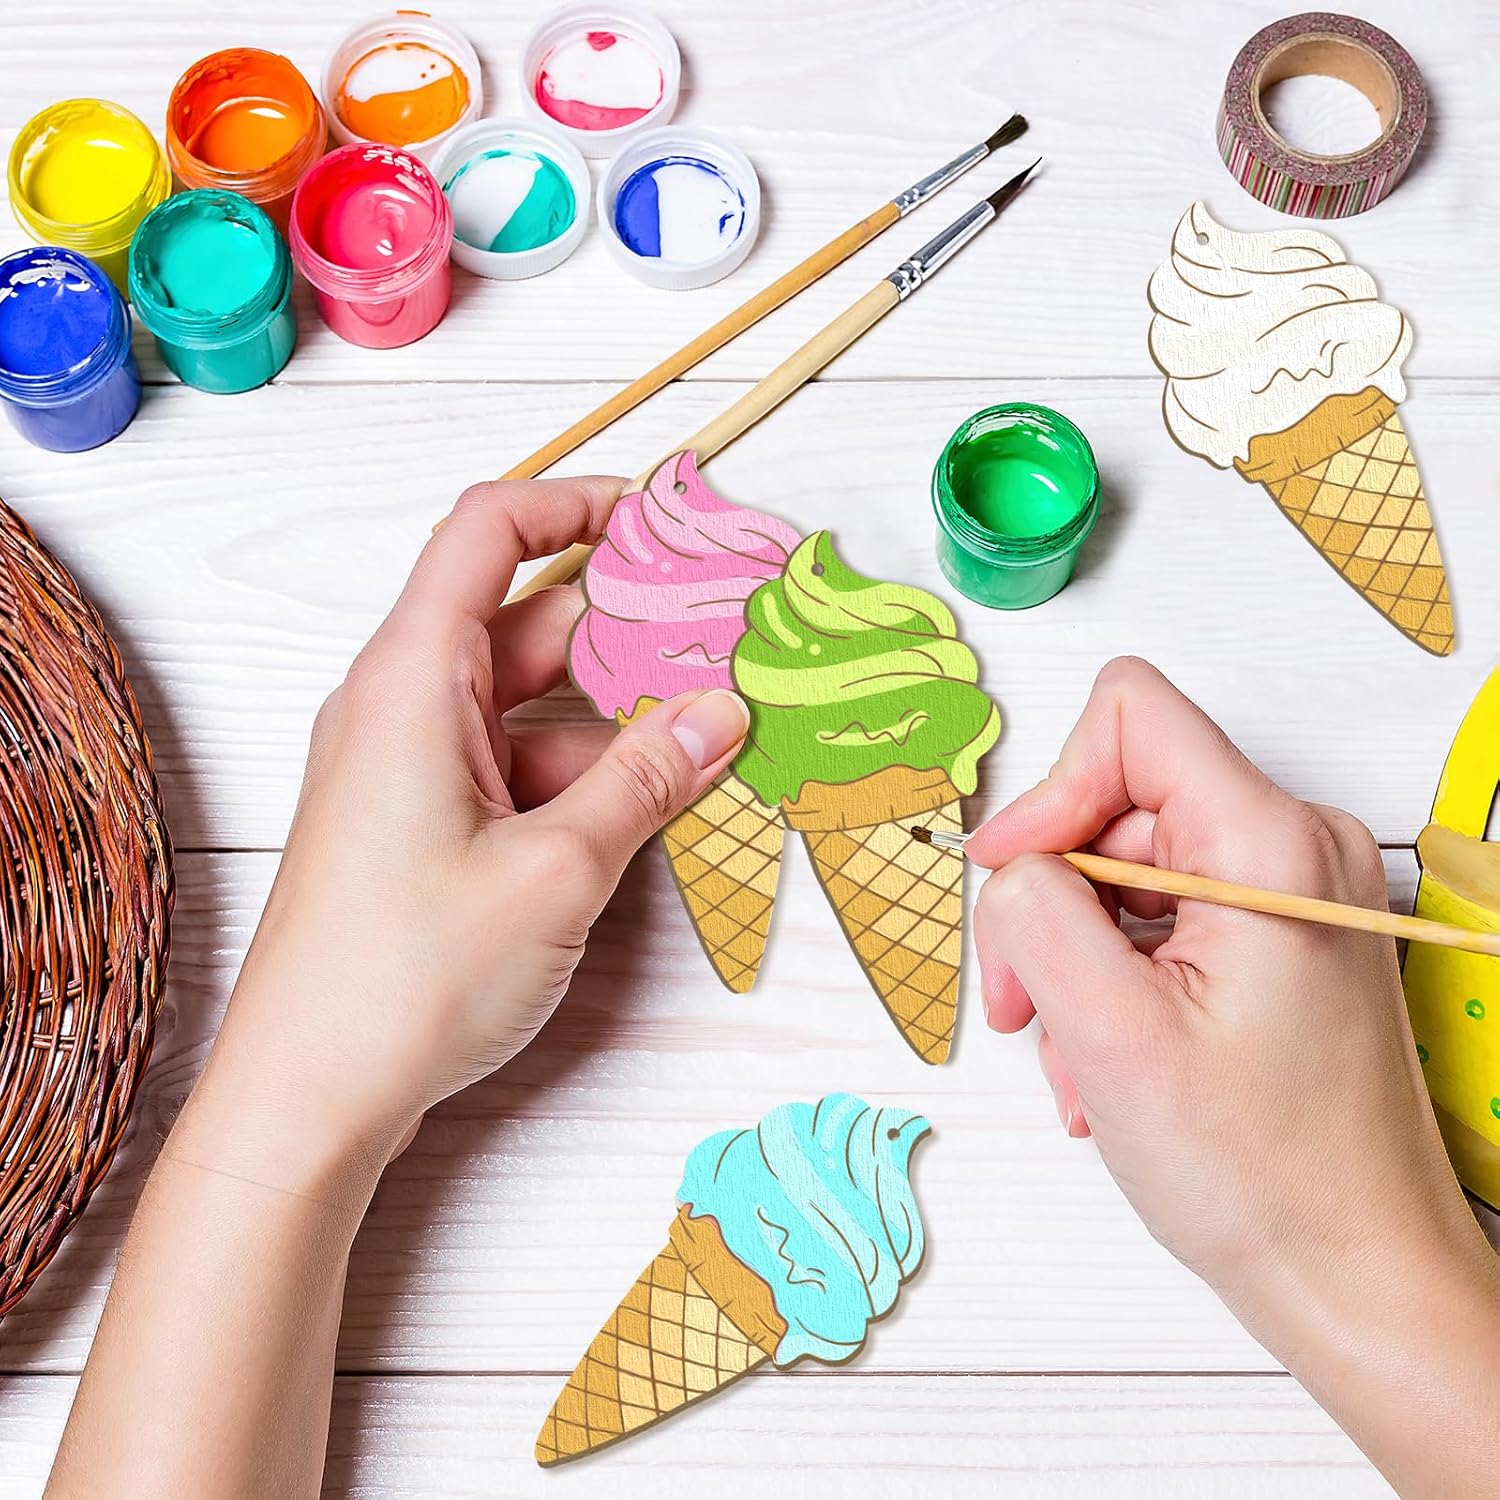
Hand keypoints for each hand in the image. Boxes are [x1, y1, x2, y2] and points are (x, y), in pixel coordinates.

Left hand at [183, 477, 750, 1191]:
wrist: (307, 1097)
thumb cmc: (404, 977)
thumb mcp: (557, 869)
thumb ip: (648, 779)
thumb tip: (724, 713)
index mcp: (414, 680)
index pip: (489, 532)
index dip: (578, 505)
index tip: (664, 524)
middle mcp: (405, 706)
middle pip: (527, 620)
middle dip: (628, 626)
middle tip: (725, 641)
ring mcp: (412, 768)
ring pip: (531, 701)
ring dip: (616, 712)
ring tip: (710, 731)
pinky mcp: (426, 824)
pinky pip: (516, 763)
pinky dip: (584, 770)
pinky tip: (651, 801)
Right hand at [968, 657, 1499, 1493]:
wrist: (1357, 1272)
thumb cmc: (1266, 1175)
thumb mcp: (1111, 1034)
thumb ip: (1037, 914)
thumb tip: (1012, 865)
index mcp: (1272, 845)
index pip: (1130, 718)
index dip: (1049, 790)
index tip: (1016, 882)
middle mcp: (1295, 847)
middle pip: (1116, 799)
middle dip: (1050, 897)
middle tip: (1027, 999)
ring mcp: (1290, 892)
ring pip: (1126, 864)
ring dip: (1076, 953)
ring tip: (1077, 1050)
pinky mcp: (1279, 935)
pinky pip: (1160, 913)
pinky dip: (1114, 974)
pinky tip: (1110, 1055)